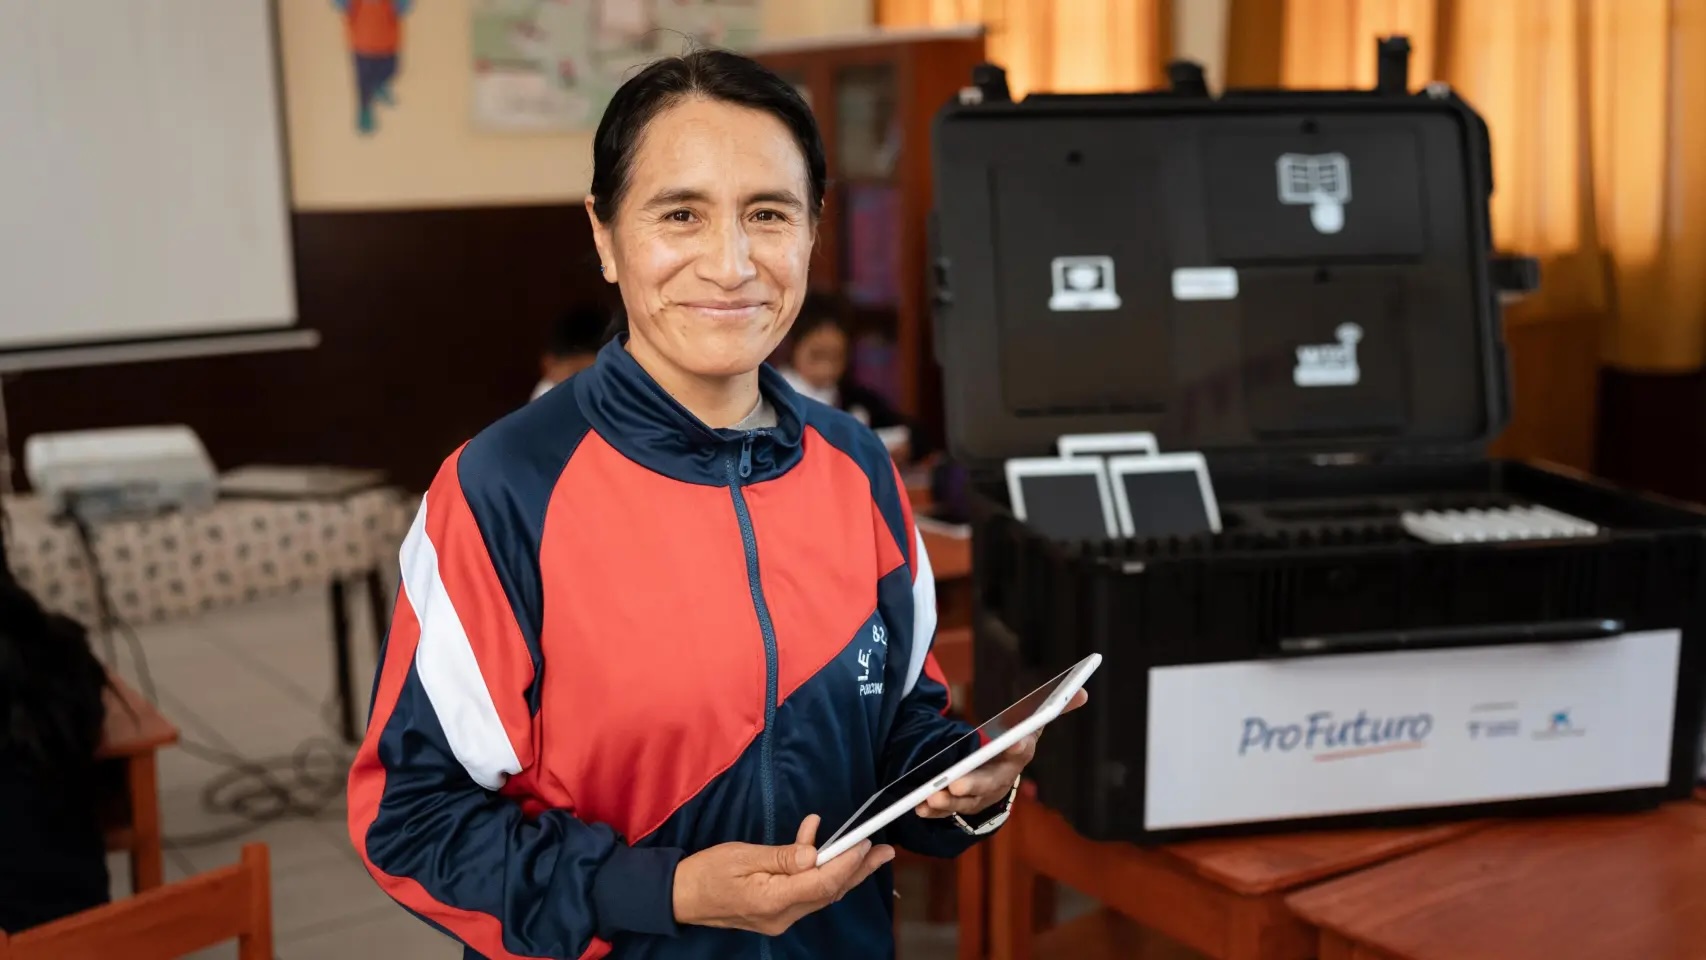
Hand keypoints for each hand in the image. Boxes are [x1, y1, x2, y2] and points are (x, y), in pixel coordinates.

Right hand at [672, 814, 893, 935]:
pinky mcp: (776, 913)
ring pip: (821, 894)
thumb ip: (781, 857)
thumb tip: (814, 853)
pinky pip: (806, 893)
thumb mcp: (742, 856)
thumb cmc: (706, 872)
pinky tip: (815, 846)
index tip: (864, 843)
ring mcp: (780, 918)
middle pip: (829, 892)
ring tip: (867, 851)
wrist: (680, 897)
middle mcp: (781, 915)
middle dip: (858, 870)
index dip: (845, 863)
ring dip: (844, 871)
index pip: (820, 883)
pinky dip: (817, 871)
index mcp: (772, 900)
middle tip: (885, 852)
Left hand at [915, 688, 1087, 819]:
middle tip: (955, 784)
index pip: (1022, 749)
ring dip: (948, 802)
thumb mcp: (1031, 724)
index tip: (1016, 741)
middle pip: (990, 782)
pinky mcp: (965, 805)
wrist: (1000, 771)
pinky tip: (919, 807)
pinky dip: (934, 811)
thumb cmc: (1013, 742)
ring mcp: (984, 795)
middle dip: (974, 784)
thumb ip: (1053, 709)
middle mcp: (1003, 777)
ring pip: (967, 801)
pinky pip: (949, 811)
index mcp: (1019, 753)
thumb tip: (1083, 691)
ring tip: (929, 797)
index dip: (1020, 745)